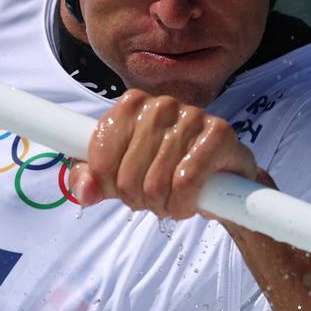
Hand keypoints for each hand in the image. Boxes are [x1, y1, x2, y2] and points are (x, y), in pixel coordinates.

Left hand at [68, 89, 265, 219]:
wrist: (225, 178)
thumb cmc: (169, 171)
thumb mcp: (123, 175)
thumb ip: (94, 181)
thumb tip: (85, 192)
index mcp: (131, 105)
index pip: (100, 161)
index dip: (109, 187)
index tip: (123, 190)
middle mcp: (160, 104)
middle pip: (127, 178)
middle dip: (138, 200)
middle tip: (154, 199)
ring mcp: (191, 115)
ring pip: (156, 184)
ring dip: (163, 206)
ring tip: (173, 200)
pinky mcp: (218, 133)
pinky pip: (186, 183)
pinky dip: (184, 204)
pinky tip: (190, 202)